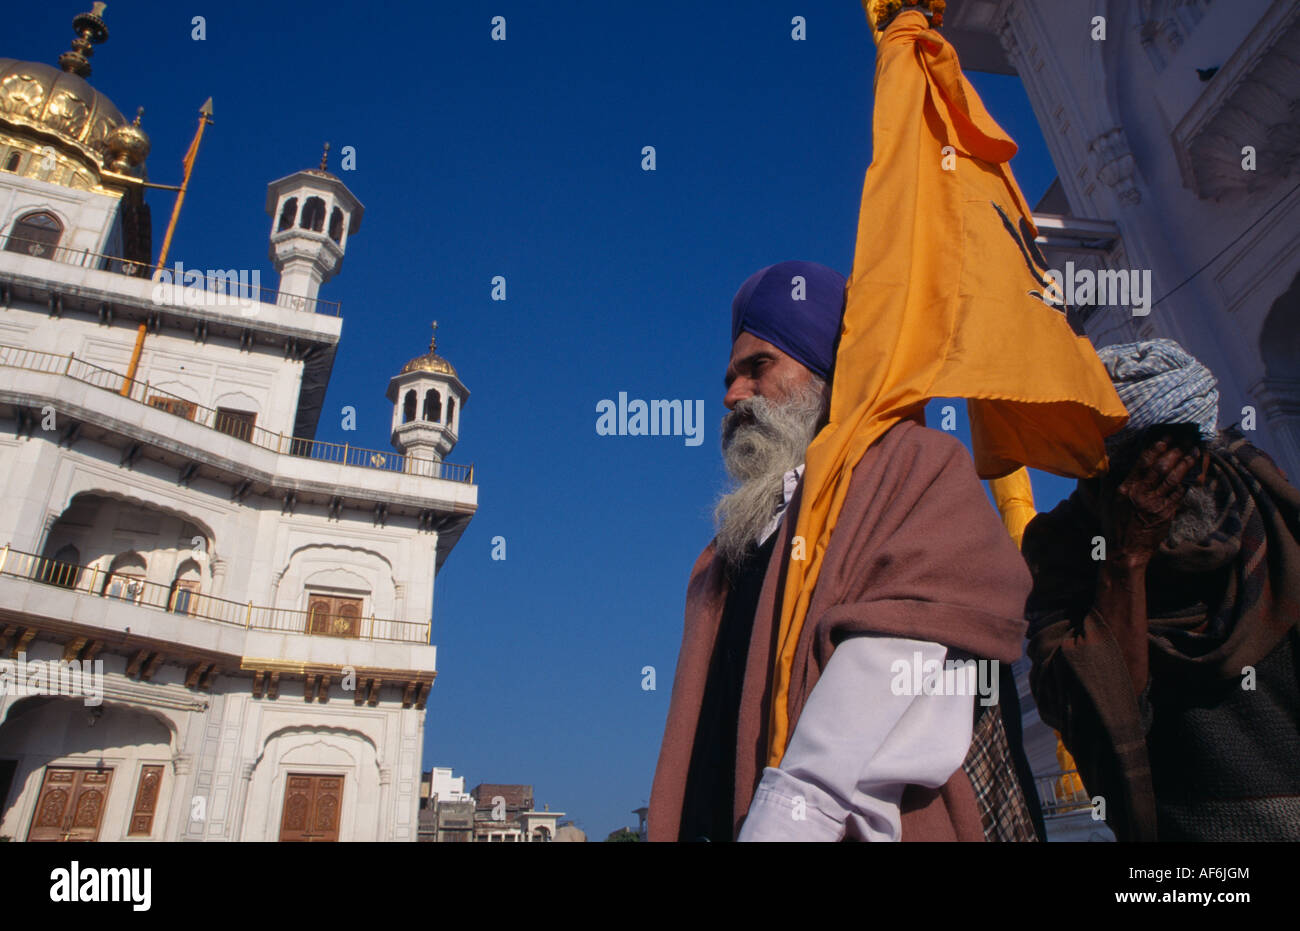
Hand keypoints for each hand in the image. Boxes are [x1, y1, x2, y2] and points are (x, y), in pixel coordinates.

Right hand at [1103, 433, 1198, 565]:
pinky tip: (1194, 471)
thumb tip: (1111, 458)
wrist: (1125, 551)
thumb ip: (1110, 479)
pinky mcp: (1167, 514)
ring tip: (1194, 450)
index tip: (1167, 435)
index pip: (1143, 462)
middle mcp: (1141, 494)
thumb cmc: (1115, 524)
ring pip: (1174, 478)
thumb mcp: (1106, 500)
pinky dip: (1188, 480)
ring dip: (1186, 462)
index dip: (1157, 446)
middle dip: (1176, 450)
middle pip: (1162, 467)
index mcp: (1125, 489)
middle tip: (1186, 437)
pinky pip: (1180, 493)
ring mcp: (1155, 504)